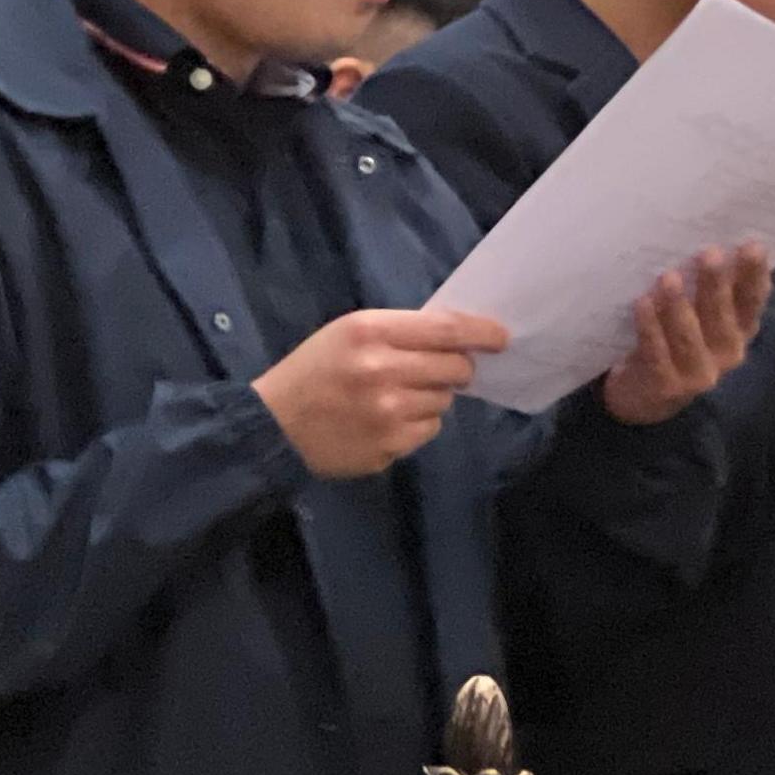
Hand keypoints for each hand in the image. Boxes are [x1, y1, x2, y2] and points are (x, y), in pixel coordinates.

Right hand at [253, 307, 507, 477]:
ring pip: (445, 400)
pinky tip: (387, 419)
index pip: (446, 330)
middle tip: (438, 370)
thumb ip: (400, 332)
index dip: (481, 333)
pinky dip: (418, 423)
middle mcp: (382, 369)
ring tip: (396, 396)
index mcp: (370, 331)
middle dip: (456, 368)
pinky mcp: (390, 445)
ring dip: (432, 396)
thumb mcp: (348, 333)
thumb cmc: (315, 371)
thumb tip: (460, 339)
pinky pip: (430, 429)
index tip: (501, 338)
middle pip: (455, 367)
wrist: (273, 425)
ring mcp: (388, 411)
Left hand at [598, 244, 774, 425]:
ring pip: (689, 335)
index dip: (754, 275)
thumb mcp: (701, 319)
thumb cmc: (676, 341)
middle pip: (722, 315)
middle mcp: (727, 354)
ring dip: (678, 305)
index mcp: (740, 331)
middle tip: (710, 253)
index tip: (751, 245)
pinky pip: (657, 352)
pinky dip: (650, 327)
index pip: (752, 301)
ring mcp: (699, 373)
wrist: (644, 396)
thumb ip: (712, 290)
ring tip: (669, 277)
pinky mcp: (667, 386)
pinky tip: (642, 303)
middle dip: (716, 284)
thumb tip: (714, 243)